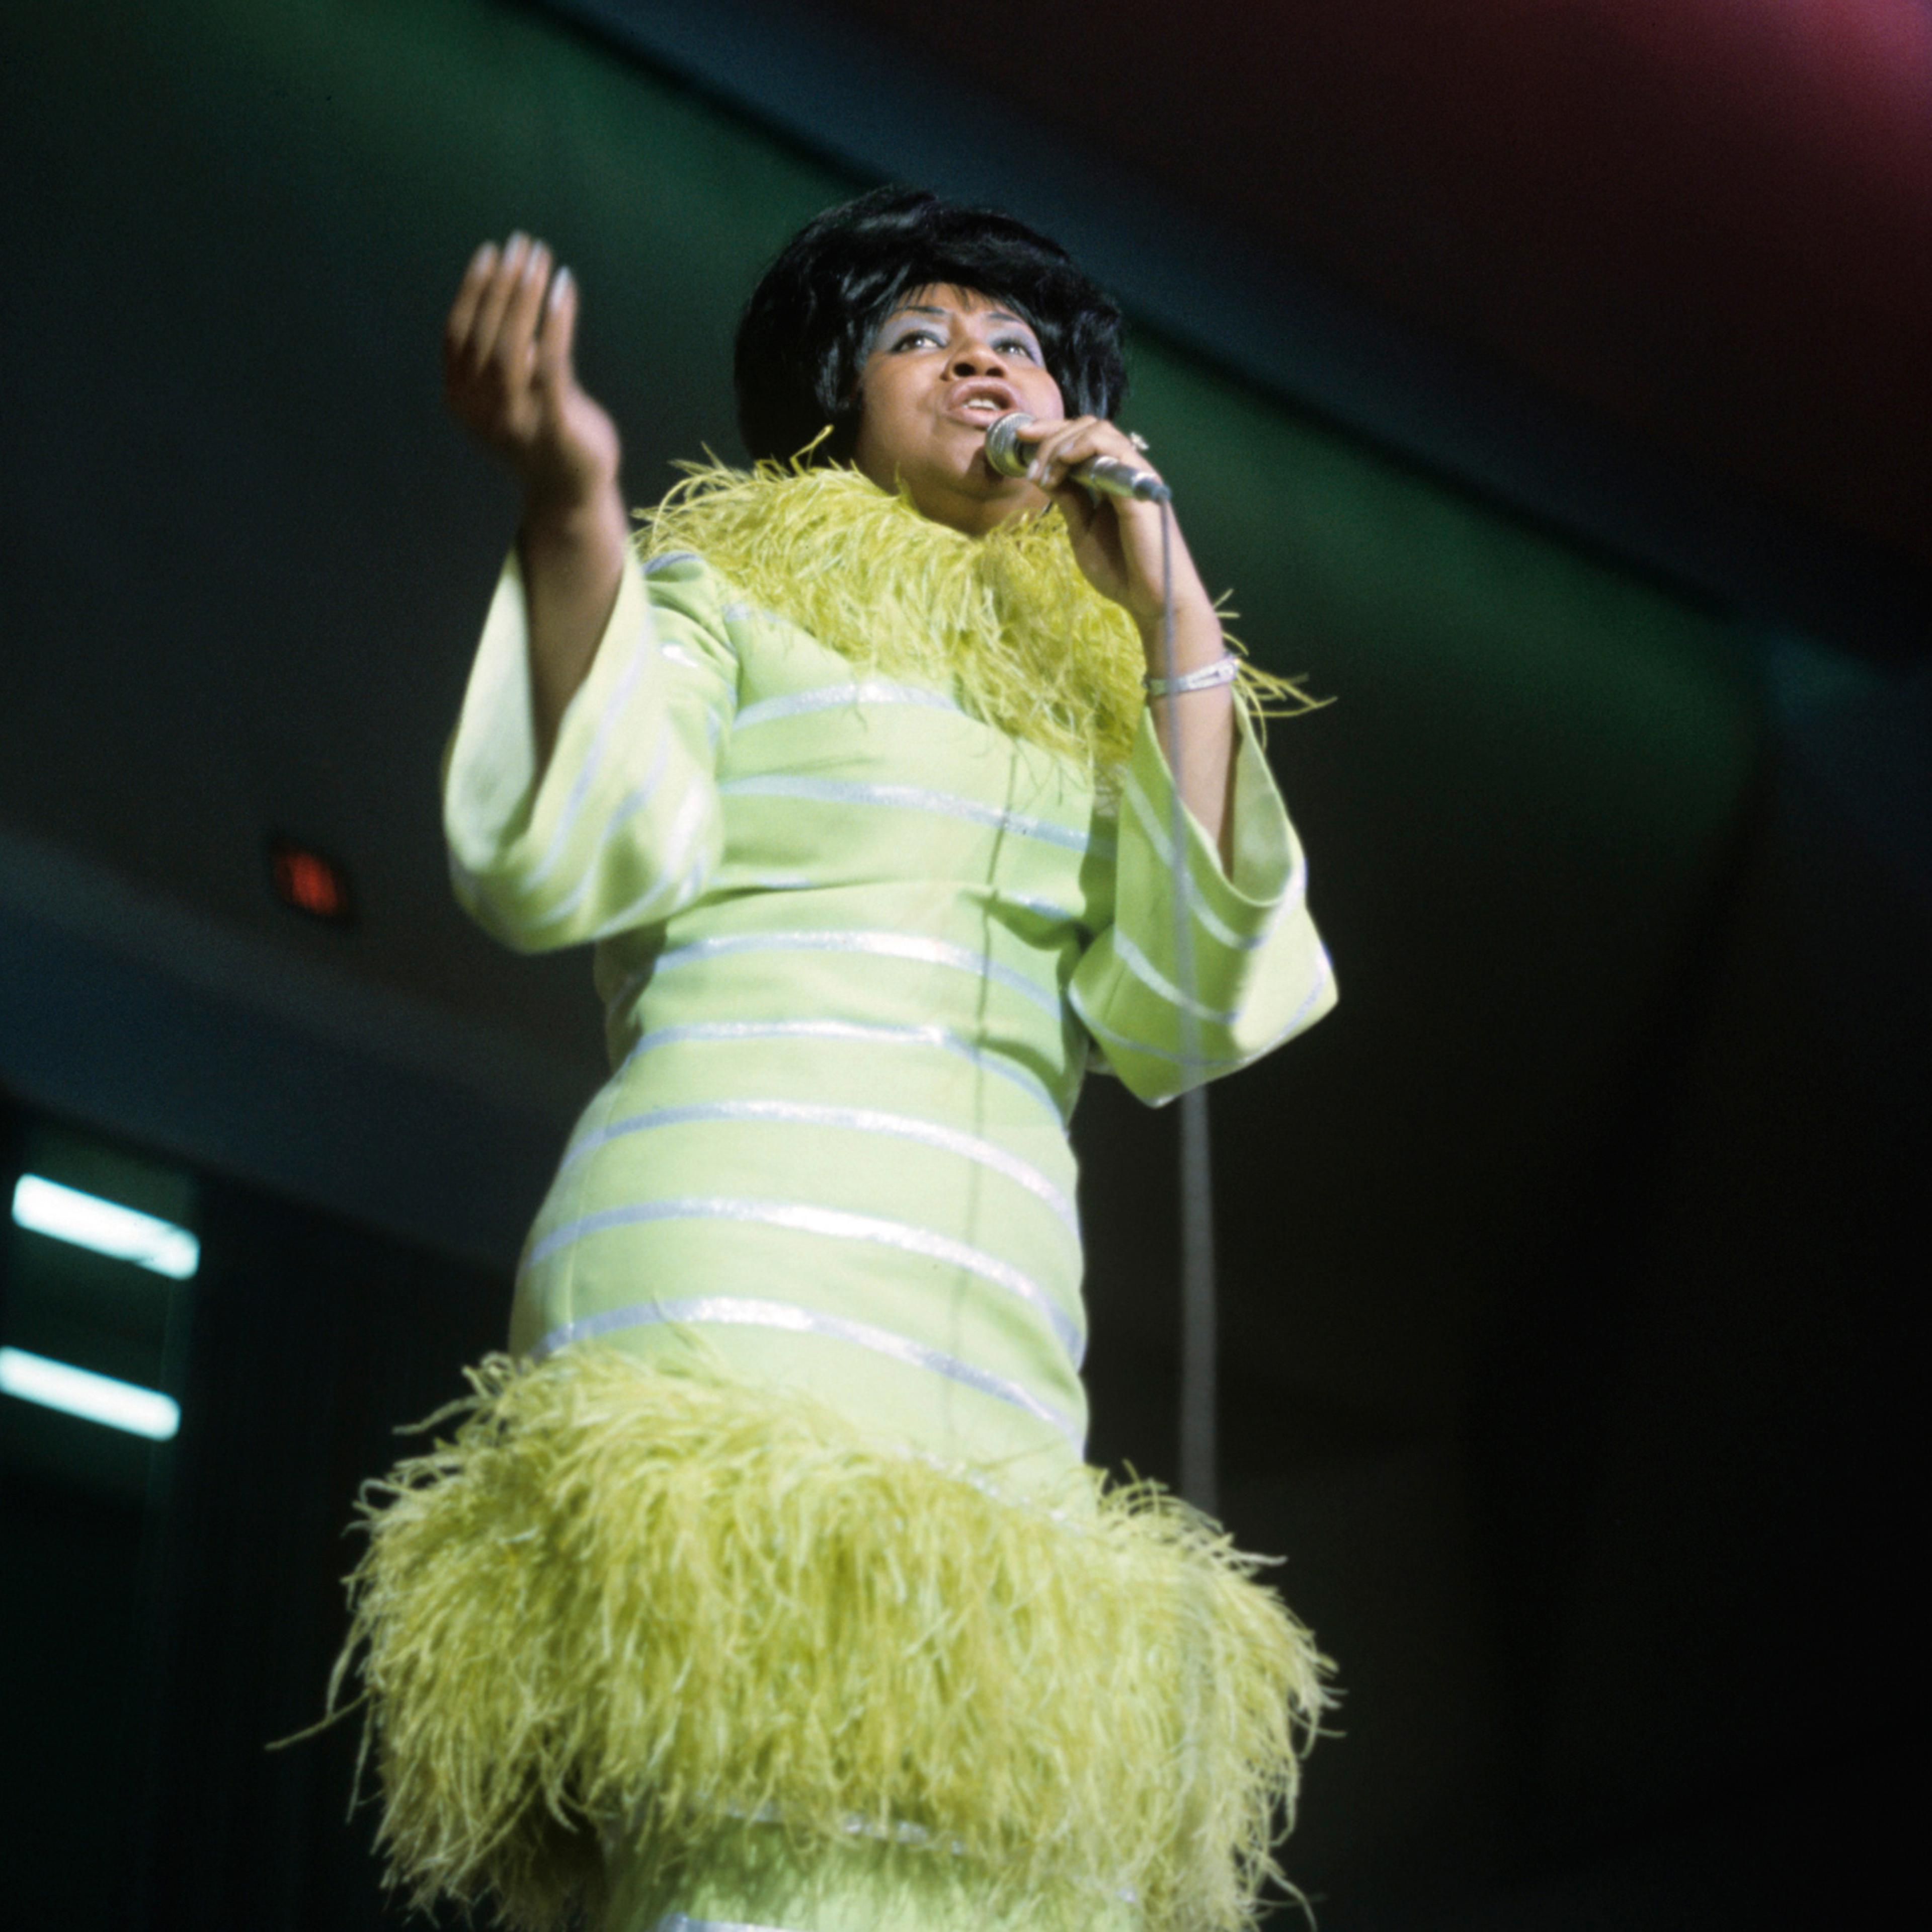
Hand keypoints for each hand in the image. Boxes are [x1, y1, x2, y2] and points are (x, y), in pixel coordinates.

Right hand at [444, 234, 621, 521]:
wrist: (569, 494)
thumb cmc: (543, 434)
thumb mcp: (512, 394)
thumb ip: (504, 357)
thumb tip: (510, 298)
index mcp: (460, 400)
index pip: (457, 333)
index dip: (472, 290)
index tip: (491, 254)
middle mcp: (479, 412)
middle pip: (485, 333)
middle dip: (503, 283)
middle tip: (522, 246)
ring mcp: (514, 422)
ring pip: (512, 345)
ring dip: (526, 295)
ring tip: (541, 260)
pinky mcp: (553, 427)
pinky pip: (551, 364)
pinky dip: (556, 321)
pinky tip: (564, 289)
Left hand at [1022, 417, 1211, 634]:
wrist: (1149, 598)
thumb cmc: (1121, 571)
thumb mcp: (1082, 529)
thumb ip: (1068, 499)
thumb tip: (1043, 474)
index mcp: (1111, 480)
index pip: (1080, 440)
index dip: (1049, 433)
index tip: (1020, 439)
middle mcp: (1123, 470)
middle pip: (1086, 427)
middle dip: (1049, 435)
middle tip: (1028, 463)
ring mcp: (1132, 473)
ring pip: (1096, 430)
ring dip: (1061, 443)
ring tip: (1043, 472)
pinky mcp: (1138, 482)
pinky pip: (1111, 447)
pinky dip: (1081, 447)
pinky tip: (1062, 465)